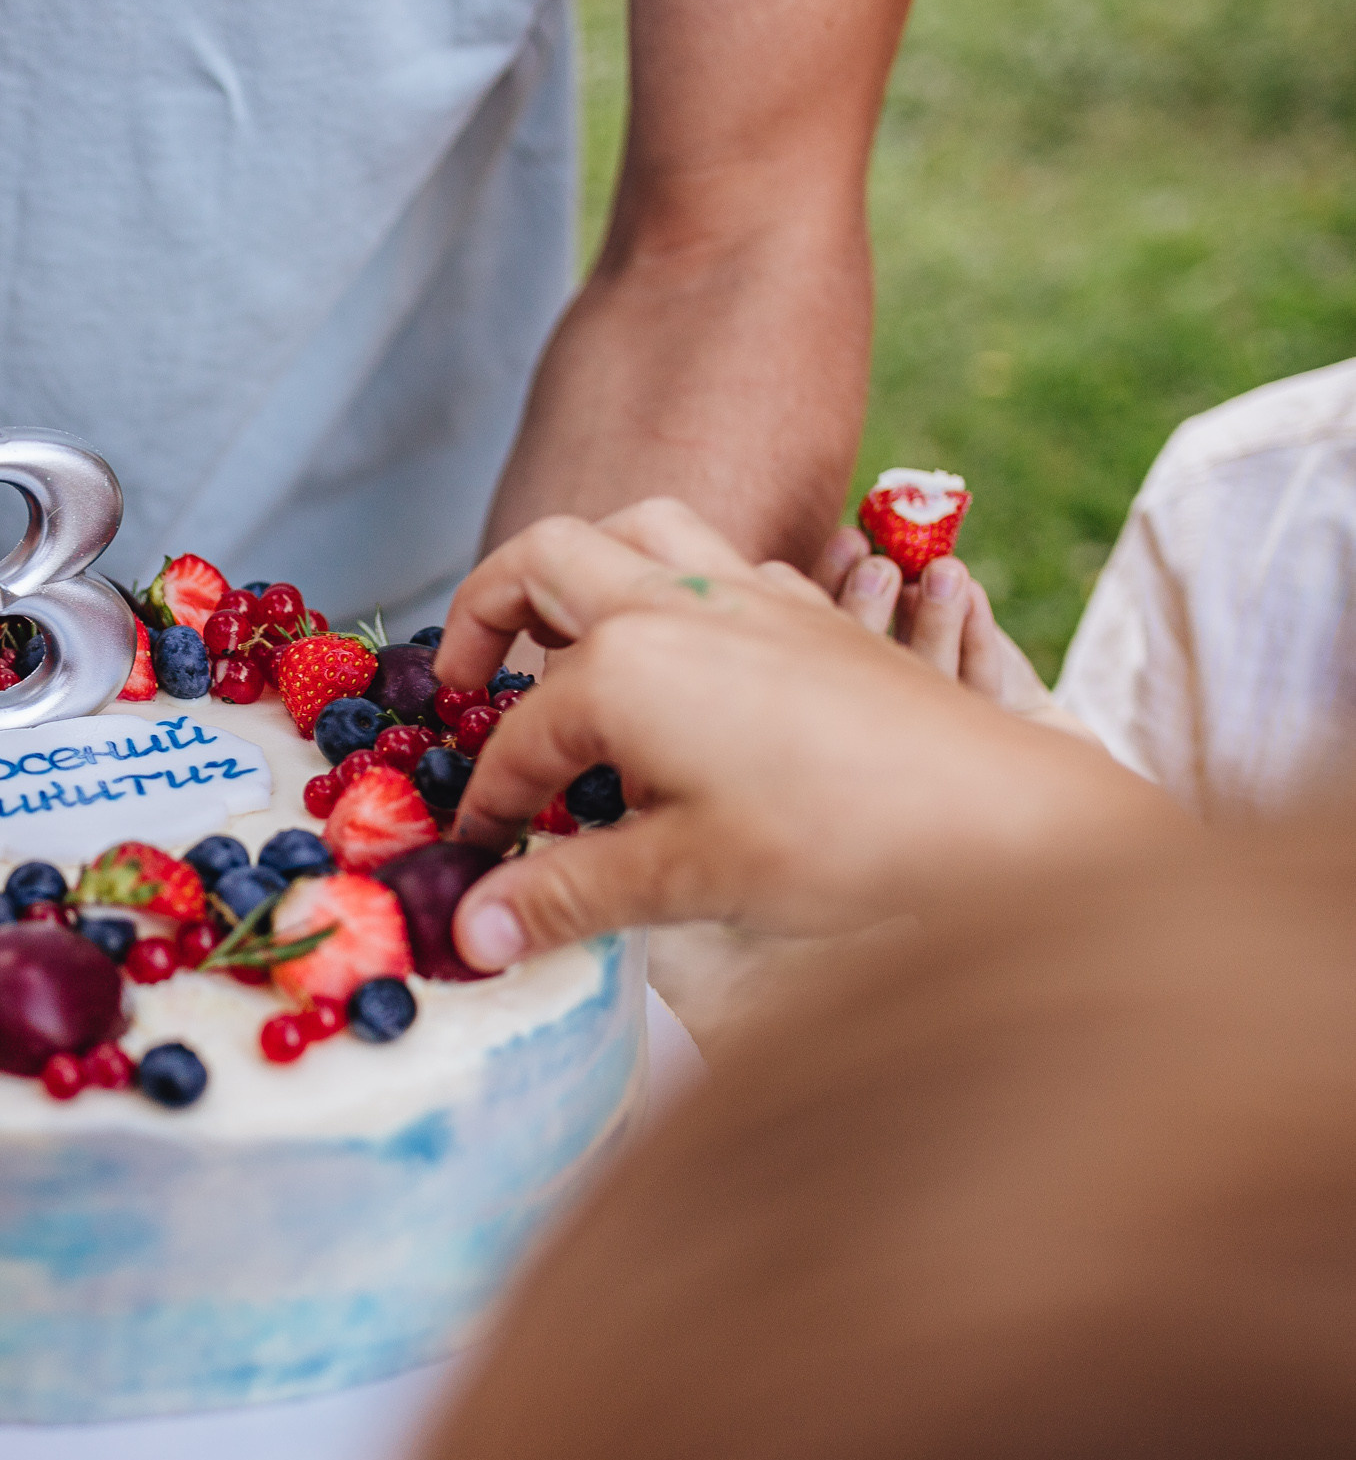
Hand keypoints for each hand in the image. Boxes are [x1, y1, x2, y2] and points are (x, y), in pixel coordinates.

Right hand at [431, 500, 1173, 968]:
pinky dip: (673, 583)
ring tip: (561, 632)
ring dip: (581, 567)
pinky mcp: (809, 606)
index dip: (488, 800)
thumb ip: (564, 894)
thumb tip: (470, 931)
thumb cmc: (836, 841)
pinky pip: (717, 558)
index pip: (519, 735)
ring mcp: (747, 592)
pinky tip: (687, 650)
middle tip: (464, 678)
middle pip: (542, 564)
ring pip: (635, 527)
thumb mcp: (681, 878)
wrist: (996, 813)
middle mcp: (672, 605)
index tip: (480, 854)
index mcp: (622, 668)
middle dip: (483, 612)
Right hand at [815, 529, 1094, 738]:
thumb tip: (890, 520)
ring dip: (932, 619)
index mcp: (843, 669)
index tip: (851, 537)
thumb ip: (900, 577)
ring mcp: (927, 727)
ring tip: (945, 569)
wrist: (1014, 726)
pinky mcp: (980, 730)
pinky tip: (973, 594)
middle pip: (862, 661)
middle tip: (882, 567)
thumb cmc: (954, 653)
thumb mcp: (920, 609)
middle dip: (867, 608)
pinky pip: (978, 682)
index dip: (831, 582)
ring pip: (925, 673)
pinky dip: (975, 635)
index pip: (822, 626)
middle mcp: (873, 705)